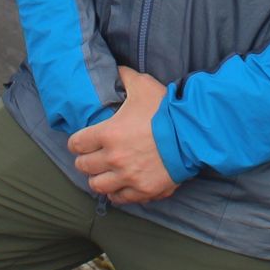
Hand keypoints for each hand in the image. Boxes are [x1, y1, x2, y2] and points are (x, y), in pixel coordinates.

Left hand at [69, 66, 179, 204]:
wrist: (192, 134)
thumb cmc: (165, 110)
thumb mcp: (143, 85)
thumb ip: (125, 77)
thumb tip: (115, 70)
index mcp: (108, 133)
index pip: (76, 144)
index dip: (76, 142)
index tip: (80, 142)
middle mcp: (113, 158)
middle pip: (83, 166)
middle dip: (85, 160)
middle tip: (91, 156)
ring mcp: (128, 177)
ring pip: (97, 185)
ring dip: (98, 178)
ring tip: (102, 173)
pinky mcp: (143, 190)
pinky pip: (119, 198)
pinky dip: (116, 193)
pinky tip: (118, 186)